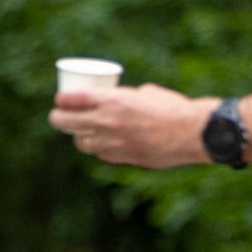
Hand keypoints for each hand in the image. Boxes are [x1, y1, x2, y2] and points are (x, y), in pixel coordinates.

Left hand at [48, 86, 218, 169]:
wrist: (192, 132)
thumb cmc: (173, 107)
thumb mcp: (145, 93)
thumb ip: (124, 98)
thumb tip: (112, 102)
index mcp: (113, 100)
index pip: (73, 99)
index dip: (61, 100)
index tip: (60, 100)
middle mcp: (107, 121)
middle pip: (66, 122)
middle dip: (58, 118)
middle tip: (58, 116)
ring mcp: (112, 142)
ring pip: (81, 142)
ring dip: (79, 136)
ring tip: (81, 131)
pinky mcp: (120, 157)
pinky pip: (100, 153)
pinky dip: (99, 147)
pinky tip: (103, 143)